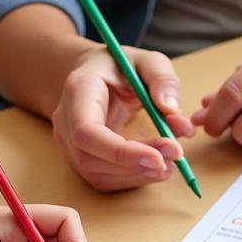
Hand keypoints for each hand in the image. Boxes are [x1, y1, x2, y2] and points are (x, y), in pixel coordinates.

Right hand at [52, 44, 194, 190]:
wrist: (94, 76)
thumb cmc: (119, 67)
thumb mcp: (147, 60)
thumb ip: (162, 79)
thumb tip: (170, 109)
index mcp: (78, 91)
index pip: (87, 132)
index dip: (122, 152)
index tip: (159, 157)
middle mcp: (65, 122)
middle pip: (92, 159)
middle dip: (137, 164)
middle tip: (176, 154)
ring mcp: (70, 145)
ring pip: (99, 175)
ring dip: (139, 175)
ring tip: (171, 161)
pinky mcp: (82, 160)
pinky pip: (105, 180)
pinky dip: (135, 179)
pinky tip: (157, 167)